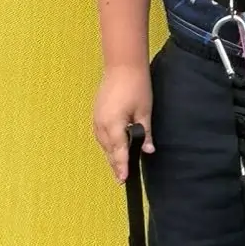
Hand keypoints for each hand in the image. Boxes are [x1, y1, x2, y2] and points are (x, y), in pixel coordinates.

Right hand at [93, 63, 152, 182]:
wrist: (123, 66)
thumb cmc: (136, 86)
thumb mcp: (144, 111)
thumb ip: (145, 132)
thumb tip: (148, 150)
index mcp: (113, 124)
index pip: (118, 151)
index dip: (121, 166)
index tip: (123, 179)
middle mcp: (101, 124)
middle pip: (108, 149)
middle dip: (115, 164)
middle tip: (121, 178)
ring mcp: (96, 118)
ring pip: (103, 143)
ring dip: (110, 154)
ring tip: (118, 166)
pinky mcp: (96, 113)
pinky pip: (100, 134)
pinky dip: (107, 143)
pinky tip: (113, 147)